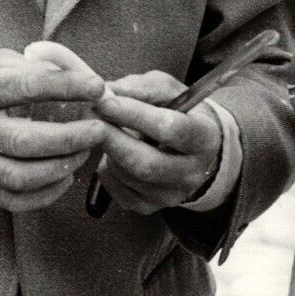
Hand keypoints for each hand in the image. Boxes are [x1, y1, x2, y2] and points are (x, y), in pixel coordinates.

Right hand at [0, 50, 106, 212]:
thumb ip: (26, 68)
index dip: (68, 87)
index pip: (28, 87)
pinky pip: (10, 199)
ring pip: (19, 176)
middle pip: (26, 140)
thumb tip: (72, 77)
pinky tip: (63, 178)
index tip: (97, 86)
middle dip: (70, 137)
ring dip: (59, 168)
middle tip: (98, 129)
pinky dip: (43, 195)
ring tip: (82, 153)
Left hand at [91, 71, 222, 213]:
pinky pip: (118, 191)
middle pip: (147, 163)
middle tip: (90, 115)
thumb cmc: (178, 111)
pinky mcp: (150, 206)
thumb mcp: (168, 90)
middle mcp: (192, 172)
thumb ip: (141, 88)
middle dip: (113, 138)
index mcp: (204, 137)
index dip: (134, 114)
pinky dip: (107, 170)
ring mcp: (171, 195)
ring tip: (104, 129)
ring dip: (108, 151)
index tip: (105, 101)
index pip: (170, 129)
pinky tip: (111, 152)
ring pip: (129, 177)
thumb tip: (106, 92)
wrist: (192, 147)